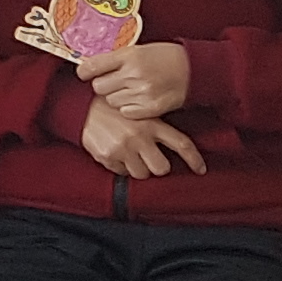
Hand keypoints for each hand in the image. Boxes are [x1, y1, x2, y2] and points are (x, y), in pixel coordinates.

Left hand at [74, 38, 195, 121]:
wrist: (194, 69)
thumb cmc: (165, 57)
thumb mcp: (139, 49)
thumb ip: (116, 59)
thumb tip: (90, 67)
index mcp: (129, 55)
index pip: (93, 65)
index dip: (84, 71)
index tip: (84, 73)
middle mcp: (134, 74)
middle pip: (99, 87)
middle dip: (103, 85)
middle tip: (113, 82)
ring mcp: (143, 92)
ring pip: (110, 101)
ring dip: (115, 97)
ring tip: (129, 90)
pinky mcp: (151, 108)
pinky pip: (126, 112)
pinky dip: (128, 108)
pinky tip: (136, 100)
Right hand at [78, 98, 206, 179]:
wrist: (81, 105)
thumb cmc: (114, 107)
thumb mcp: (138, 109)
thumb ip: (156, 125)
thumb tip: (176, 146)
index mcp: (151, 123)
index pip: (181, 144)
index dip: (194, 159)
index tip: (201, 170)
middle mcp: (139, 137)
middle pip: (162, 168)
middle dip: (158, 166)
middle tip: (150, 159)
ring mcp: (123, 148)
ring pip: (142, 174)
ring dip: (139, 168)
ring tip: (130, 155)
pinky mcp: (107, 157)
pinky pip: (122, 173)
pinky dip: (121, 167)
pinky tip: (116, 153)